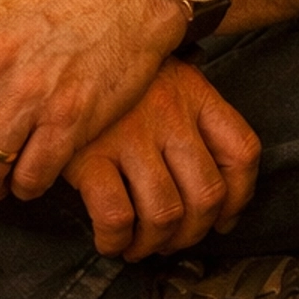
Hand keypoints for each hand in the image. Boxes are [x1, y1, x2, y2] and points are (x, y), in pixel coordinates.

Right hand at [63, 61, 261, 258]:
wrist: (57, 53)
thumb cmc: (115, 77)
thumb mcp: (166, 78)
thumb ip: (194, 120)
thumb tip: (219, 199)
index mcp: (194, 94)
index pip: (241, 152)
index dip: (239, 198)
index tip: (223, 219)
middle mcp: (169, 114)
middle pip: (207, 194)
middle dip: (193, 233)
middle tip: (173, 240)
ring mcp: (130, 135)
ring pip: (165, 213)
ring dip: (154, 244)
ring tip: (140, 245)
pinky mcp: (88, 155)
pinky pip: (116, 216)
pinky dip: (116, 240)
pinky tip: (110, 240)